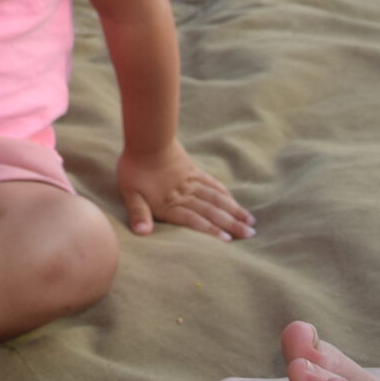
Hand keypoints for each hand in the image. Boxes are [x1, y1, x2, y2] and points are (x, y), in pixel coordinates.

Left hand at [117, 143, 253, 239]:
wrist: (146, 139)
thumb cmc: (133, 169)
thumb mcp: (129, 193)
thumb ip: (138, 213)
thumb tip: (142, 233)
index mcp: (169, 204)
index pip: (193, 220)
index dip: (210, 231)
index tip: (229, 240)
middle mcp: (185, 194)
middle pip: (210, 211)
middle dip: (230, 224)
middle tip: (250, 234)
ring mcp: (191, 182)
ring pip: (216, 198)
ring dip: (233, 210)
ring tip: (249, 221)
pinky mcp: (193, 170)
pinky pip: (212, 184)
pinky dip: (224, 193)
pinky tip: (233, 200)